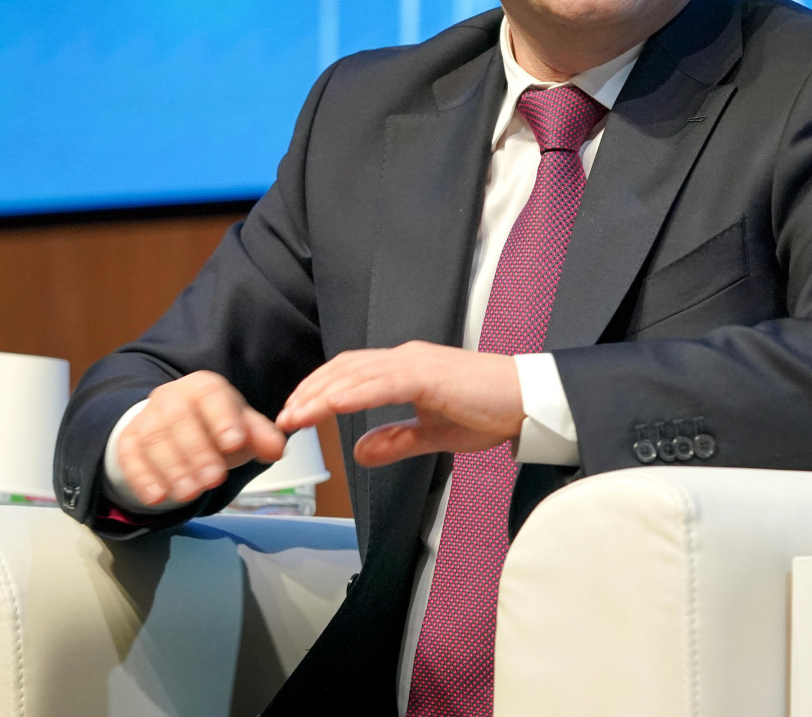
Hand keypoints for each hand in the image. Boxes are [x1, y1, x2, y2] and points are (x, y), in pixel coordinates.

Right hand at [116, 371, 285, 507]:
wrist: (174, 427)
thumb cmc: (215, 427)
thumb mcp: (242, 429)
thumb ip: (262, 437)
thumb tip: (277, 449)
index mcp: (204, 387)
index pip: (212, 396)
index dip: (224, 419)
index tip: (235, 444)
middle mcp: (172, 397)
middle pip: (181, 419)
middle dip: (198, 451)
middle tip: (214, 479)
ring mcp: (147, 417)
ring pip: (154, 439)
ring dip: (173, 468)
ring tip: (190, 494)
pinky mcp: (128, 440)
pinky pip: (130, 457)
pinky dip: (143, 478)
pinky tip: (157, 497)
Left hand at [277, 341, 521, 466]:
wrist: (527, 400)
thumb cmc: (488, 411)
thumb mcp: (432, 434)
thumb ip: (396, 440)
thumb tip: (359, 452)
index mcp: (405, 369)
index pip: (349, 372)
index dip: (318, 390)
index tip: (295, 414)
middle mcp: (406, 359)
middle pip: (344, 369)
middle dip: (310, 393)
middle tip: (283, 418)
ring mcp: (418, 364)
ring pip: (358, 374)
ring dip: (323, 394)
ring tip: (297, 414)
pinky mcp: (431, 376)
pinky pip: (387, 383)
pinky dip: (357, 392)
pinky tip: (334, 404)